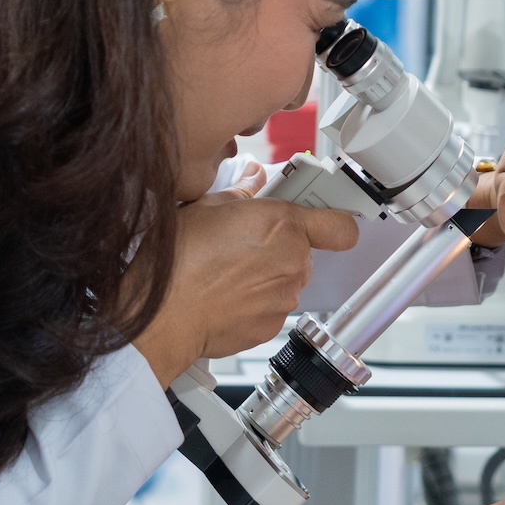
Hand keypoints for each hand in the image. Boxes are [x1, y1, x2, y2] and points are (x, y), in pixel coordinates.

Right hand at [132, 185, 359, 385]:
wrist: (163, 312)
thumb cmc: (179, 260)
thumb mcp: (207, 207)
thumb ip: (242, 191)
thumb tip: (253, 178)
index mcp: (283, 225)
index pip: (340, 226)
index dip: (335, 222)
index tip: (325, 219)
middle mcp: (292, 262)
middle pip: (304, 252)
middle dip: (282, 248)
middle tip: (247, 244)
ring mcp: (284, 297)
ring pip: (286, 281)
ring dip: (266, 276)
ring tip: (228, 272)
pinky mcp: (272, 326)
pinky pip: (272, 308)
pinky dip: (254, 302)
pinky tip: (225, 294)